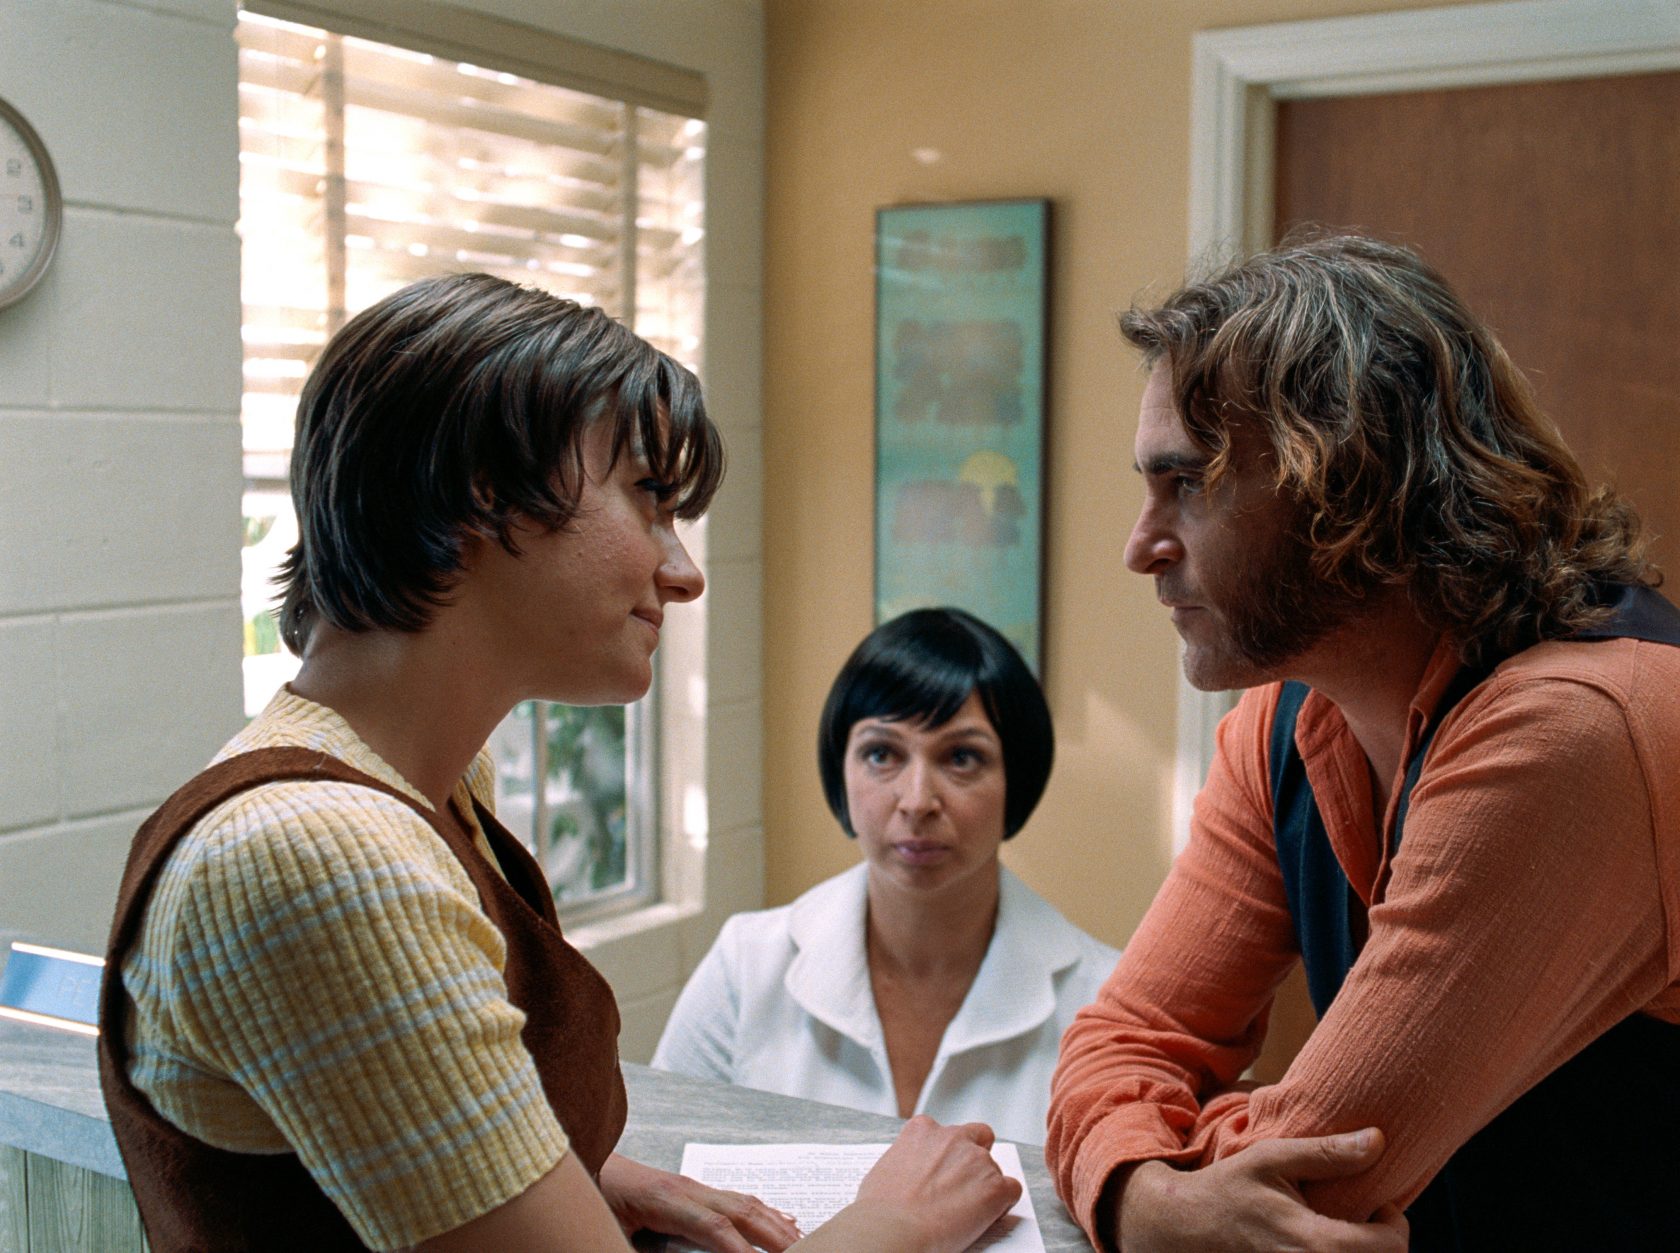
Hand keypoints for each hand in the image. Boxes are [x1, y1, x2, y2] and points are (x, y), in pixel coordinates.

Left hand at [597, 1152, 801, 1252]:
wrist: (583, 1164)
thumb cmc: (595, 1201)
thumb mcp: (611, 1233)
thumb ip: (644, 1248)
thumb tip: (672, 1251)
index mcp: (665, 1199)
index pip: (716, 1228)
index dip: (743, 1252)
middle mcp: (686, 1187)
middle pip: (743, 1211)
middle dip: (776, 1238)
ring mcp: (693, 1185)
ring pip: (746, 1203)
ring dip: (777, 1225)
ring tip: (803, 1244)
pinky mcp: (693, 1190)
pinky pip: (737, 1200)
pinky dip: (766, 1213)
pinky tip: (784, 1222)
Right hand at [811, 1117, 1021, 1252]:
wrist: (892, 1230)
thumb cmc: (881, 1208)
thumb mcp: (885, 1168)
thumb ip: (906, 1160)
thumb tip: (909, 1173)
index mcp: (923, 1130)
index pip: (945, 1131)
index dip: (948, 1150)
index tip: (945, 1166)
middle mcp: (953, 1138)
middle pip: (979, 1136)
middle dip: (975, 1156)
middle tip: (966, 1182)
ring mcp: (977, 1161)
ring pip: (995, 1168)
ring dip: (985, 1185)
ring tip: (969, 1210)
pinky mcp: (995, 1188)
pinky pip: (1012, 1189)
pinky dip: (1004, 1203)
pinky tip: (989, 1215)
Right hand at [1115, 1128, 1408, 1251]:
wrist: (1183, 1230)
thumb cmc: (1229, 1189)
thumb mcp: (1272, 1158)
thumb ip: (1327, 1153)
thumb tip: (1378, 1140)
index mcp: (1314, 1242)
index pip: (1389, 1246)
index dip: (1395, 1222)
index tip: (1379, 1204)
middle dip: (1383, 1241)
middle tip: (1367, 1218)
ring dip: (1363, 1252)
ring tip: (1348, 1233)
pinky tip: (1325, 1246)